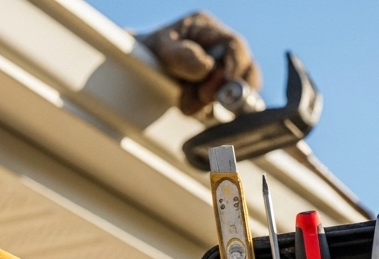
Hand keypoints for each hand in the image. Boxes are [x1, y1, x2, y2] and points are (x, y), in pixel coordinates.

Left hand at [140, 11, 261, 115]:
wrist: (134, 67)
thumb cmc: (145, 51)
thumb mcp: (159, 48)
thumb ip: (181, 55)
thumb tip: (206, 67)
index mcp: (208, 29)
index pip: (235, 45)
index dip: (236, 66)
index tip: (226, 82)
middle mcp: (218, 48)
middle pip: (245, 69)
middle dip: (227, 89)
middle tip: (203, 97)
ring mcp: (219, 70)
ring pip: (235, 90)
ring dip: (213, 101)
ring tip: (188, 100)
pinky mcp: (214, 90)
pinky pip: (224, 104)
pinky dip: (208, 109)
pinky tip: (191, 104)